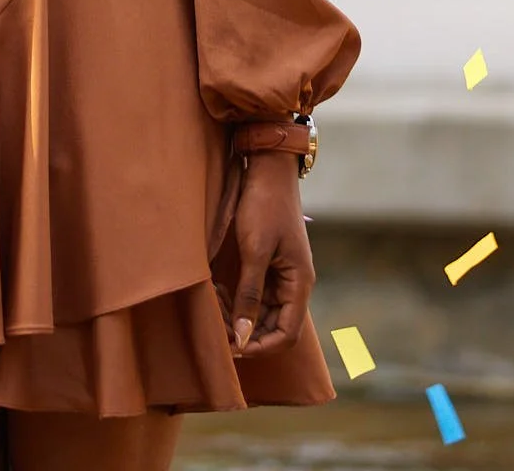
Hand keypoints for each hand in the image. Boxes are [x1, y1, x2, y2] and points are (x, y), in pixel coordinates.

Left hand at [229, 150, 313, 357]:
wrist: (267, 168)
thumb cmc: (265, 205)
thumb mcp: (255, 250)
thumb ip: (249, 294)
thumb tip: (243, 336)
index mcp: (300, 283)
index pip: (287, 334)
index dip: (261, 346)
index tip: (233, 344)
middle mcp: (294, 284)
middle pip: (273, 326)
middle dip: (246, 331)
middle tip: (217, 325)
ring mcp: (281, 274)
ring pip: (261, 312)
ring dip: (239, 315)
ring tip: (214, 305)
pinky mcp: (268, 264)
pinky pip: (254, 293)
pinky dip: (237, 298)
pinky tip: (217, 290)